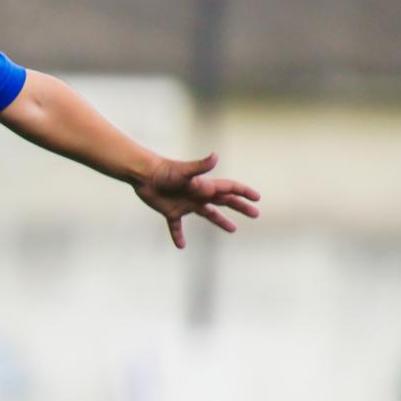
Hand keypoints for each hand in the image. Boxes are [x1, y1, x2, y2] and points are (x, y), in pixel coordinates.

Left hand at [133, 152, 260, 249]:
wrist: (143, 175)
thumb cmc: (164, 172)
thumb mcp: (185, 171)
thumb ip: (201, 166)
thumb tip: (216, 155)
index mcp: (205, 186)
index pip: (229, 188)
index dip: (243, 192)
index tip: (257, 198)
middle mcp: (198, 195)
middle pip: (224, 201)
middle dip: (240, 207)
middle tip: (255, 214)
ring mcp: (185, 204)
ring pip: (207, 214)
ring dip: (220, 221)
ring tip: (233, 229)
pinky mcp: (170, 211)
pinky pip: (176, 226)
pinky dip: (178, 235)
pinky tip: (181, 246)